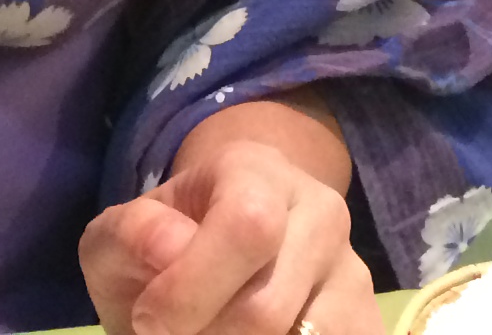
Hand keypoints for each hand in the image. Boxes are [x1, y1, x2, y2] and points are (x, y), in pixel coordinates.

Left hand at [82, 98, 369, 334]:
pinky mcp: (367, 320)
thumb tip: (169, 250)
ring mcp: (352, 271)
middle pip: (268, 308)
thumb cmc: (166, 243)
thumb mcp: (124, 233)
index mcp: (259, 172)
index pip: (248, 227)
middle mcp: (321, 212)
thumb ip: (131, 235)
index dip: (191, 289)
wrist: (218, 244)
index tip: (149, 320)